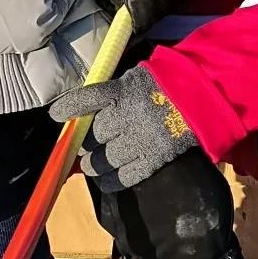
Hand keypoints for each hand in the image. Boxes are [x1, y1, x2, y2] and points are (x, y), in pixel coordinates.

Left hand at [49, 64, 196, 191]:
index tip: (55, 115)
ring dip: (94, 165)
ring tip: (92, 165)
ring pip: (106, 158)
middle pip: (94, 135)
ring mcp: (142, 138)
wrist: (202, 96)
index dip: (69, 108)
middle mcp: (129, 114)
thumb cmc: (164, 84)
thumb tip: (85, 109)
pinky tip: (105, 181)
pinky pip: (126, 175)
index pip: (87, 99)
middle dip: (85, 143)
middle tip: (83, 147)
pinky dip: (111, 181)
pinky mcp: (155, 157)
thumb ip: (112, 91)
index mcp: (123, 90)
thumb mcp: (135, 77)